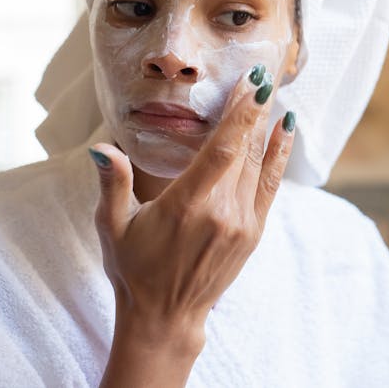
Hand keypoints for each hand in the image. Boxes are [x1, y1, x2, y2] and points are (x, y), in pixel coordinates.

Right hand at [89, 65, 294, 387]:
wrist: (167, 316)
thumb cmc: (134, 268)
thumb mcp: (113, 226)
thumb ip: (112, 183)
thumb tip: (102, 147)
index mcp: (188, 206)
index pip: (223, 150)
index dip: (241, 114)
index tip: (252, 84)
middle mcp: (222, 212)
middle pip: (246, 150)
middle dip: (256, 108)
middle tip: (264, 71)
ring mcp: (242, 223)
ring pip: (261, 164)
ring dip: (269, 126)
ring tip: (274, 90)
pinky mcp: (254, 231)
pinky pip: (272, 184)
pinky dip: (280, 154)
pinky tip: (286, 129)